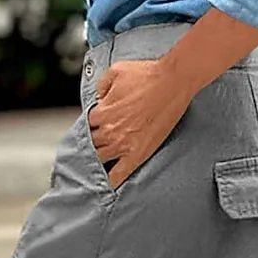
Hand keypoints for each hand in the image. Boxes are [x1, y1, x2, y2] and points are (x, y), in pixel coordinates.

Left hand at [87, 57, 194, 189]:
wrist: (171, 83)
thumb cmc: (147, 75)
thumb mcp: (115, 71)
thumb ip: (101, 86)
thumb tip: (100, 97)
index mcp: (101, 112)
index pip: (86, 125)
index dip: (90, 126)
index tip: (94, 128)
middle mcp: (109, 131)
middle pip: (90, 145)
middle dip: (91, 145)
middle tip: (94, 147)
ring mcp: (123, 145)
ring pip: (100, 160)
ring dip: (97, 163)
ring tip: (97, 166)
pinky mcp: (138, 154)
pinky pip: (120, 173)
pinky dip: (112, 181)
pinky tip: (108, 186)